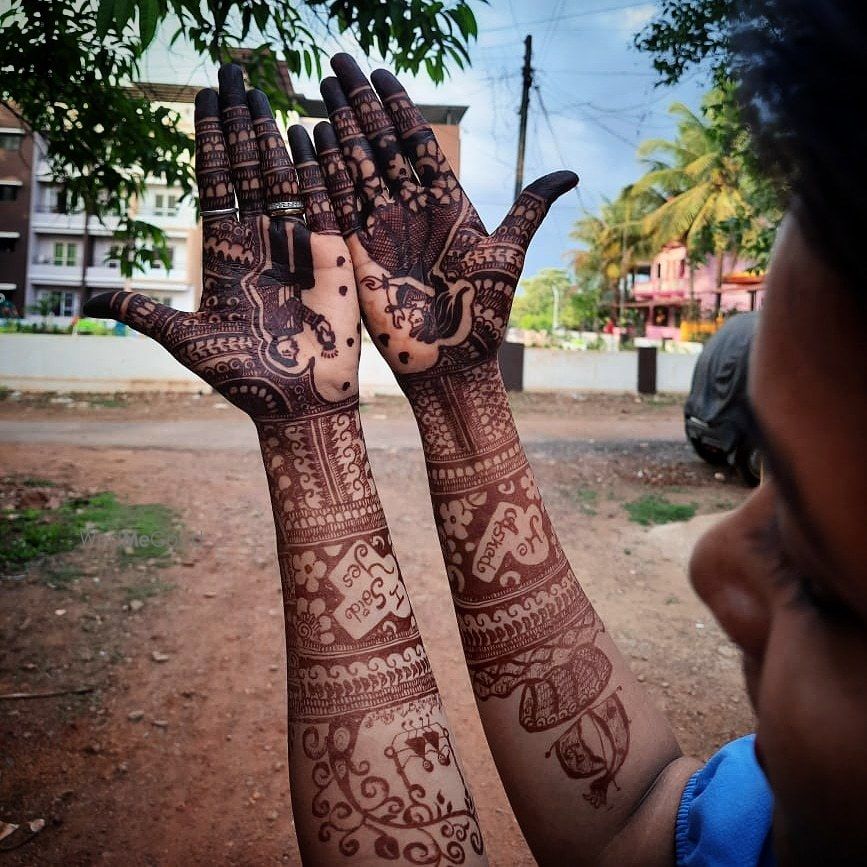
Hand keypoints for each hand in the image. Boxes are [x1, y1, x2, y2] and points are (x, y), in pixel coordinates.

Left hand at [84, 64, 359, 419]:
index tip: (203, 99)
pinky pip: (323, 202)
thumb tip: (95, 298)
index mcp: (227, 255)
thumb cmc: (247, 379)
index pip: (214, 185)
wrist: (301, 402)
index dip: (208, 142)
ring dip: (270, 134)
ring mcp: (297, 244)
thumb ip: (148, 312)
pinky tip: (306, 132)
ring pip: (281, 177)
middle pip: (246, 169)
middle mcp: (260, 241)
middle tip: (232, 72)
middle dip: (238, 122)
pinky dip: (316, 168)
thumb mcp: (189, 342)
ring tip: (262, 89)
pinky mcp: (332, 255)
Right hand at [313, 54, 577, 379]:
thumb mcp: (509, 257)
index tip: (382, 72)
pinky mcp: (359, 256)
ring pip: (357, 169)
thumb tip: (572, 172)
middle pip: (382, 146)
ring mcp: (382, 232)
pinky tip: (308, 141)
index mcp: (448, 207)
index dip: (400, 108)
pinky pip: (338, 208)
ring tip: (321, 88)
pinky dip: (322, 175)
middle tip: (338, 60)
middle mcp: (411, 213)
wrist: (452, 364)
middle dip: (360, 104)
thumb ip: (530, 208)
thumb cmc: (484, 318)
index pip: (419, 144)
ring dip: (338, 128)